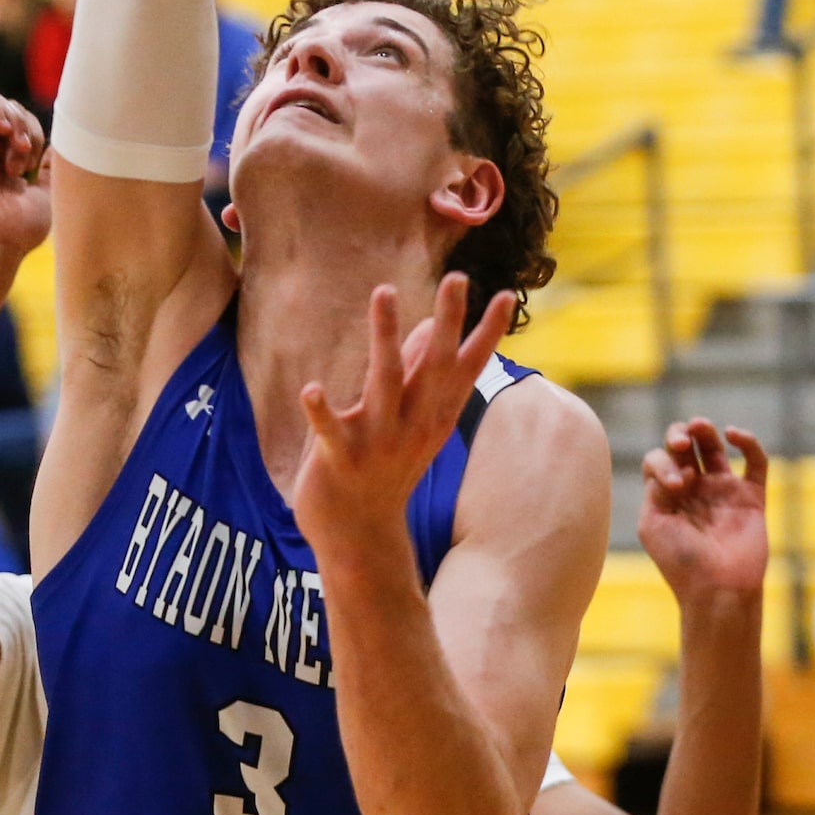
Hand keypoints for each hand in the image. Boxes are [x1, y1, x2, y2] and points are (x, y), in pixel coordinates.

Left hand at [292, 275, 517, 557]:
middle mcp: (412, 425)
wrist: (358, 537)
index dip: (485, 333)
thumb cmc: (383, 469)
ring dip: (386, 336)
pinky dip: (321, 410)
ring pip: (384, 381)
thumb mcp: (412, 424)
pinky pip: (330, 430)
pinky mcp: (340, 458)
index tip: (504, 294)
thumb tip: (430, 327)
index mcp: (431, 416)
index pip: (466, 368)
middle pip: (435, 366)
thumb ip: (422, 378)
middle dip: (448, 322)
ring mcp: (379, 441)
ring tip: (384, 292)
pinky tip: (310, 387)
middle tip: (458, 277)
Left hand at [638, 418, 767, 602]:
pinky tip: (734, 434)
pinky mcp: (751, 498)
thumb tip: (673, 466)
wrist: (718, 588)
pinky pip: (755, 463)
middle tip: (680, 444)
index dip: (662, 462)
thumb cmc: (681, 560)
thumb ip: (656, 489)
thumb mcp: (654, 523)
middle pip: (683, 447)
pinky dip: (749, 444)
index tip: (675, 486)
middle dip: (678, 435)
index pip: (658, 459)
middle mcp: (693, 489)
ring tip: (700, 425)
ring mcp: (722, 491)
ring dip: (705, 431)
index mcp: (665, 494)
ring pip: (713, 448)